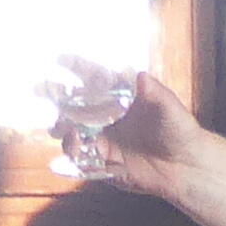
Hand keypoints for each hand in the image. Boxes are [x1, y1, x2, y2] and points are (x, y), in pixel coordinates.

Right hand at [62, 63, 202, 199]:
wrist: (185, 167)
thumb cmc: (180, 130)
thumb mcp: (170, 109)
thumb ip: (155, 94)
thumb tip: (141, 76)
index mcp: (121, 96)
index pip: (95, 77)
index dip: (77, 66)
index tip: (60, 58)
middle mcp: (108, 114)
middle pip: (76, 102)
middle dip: (55, 94)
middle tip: (40, 89)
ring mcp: (103, 137)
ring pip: (72, 128)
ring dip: (61, 125)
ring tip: (58, 126)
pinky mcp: (103, 160)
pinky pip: (81, 155)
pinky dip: (73, 150)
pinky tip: (74, 147)